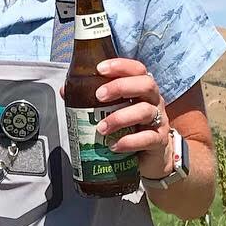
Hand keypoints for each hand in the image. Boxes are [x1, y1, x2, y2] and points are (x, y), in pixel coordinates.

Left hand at [94, 59, 174, 178]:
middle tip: (98, 96)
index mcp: (141, 90)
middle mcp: (153, 101)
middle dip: (120, 87)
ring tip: (101, 128)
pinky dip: (129, 142)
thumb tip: (65, 91)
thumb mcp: (111, 113)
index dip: (121, 66)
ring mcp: (159, 121)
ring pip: (145, 111)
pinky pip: (148, 138)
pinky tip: (114, 146)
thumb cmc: (129, 131)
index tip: (100, 69)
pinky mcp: (159, 141)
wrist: (148, 160)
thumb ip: (91, 100)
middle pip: (146, 84)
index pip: (137, 70)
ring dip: (119, 118)